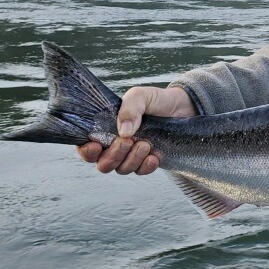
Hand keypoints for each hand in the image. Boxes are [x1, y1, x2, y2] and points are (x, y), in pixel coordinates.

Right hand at [76, 85, 196, 174]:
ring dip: (132, 160)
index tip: (96, 146)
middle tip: (128, 141)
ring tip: (146, 144)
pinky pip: (140, 172)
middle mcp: (114, 145)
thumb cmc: (155, 101)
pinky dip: (146, 167)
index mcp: (105, 128)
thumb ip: (129, 108)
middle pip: (102, 164)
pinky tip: (155, 156)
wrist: (182, 108)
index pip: (85, 147)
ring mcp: (130, 155)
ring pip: (121, 169)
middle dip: (113, 156)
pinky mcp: (146, 162)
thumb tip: (123, 132)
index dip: (86, 151)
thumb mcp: (141, 96)